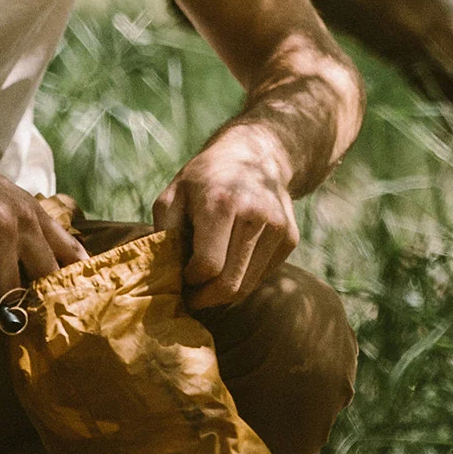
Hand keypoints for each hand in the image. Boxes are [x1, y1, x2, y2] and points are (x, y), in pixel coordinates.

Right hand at [0, 125, 84, 329]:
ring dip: (0, 318)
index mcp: (32, 211)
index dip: (76, 283)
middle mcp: (24, 222)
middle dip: (37, 308)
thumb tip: (23, 252)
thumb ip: (17, 219)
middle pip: (48, 279)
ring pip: (13, 293)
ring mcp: (1, 232)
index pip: (72, 252)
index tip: (70, 305)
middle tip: (21, 327)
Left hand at [153, 127, 297, 308]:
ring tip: (206, 283)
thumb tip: (162, 275)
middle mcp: (254, 215)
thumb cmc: (204, 179)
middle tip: (191, 297)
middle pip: (230, 283)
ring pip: (247, 286)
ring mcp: (277, 227)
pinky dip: (242, 279)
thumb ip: (164, 233)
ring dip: (223, 293)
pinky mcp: (289, 238)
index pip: (207, 265)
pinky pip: (261, 276)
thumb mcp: (173, 195)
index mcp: (221, 203)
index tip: (180, 277)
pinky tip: (229, 263)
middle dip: (205, 298)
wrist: (255, 154)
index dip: (189, 280)